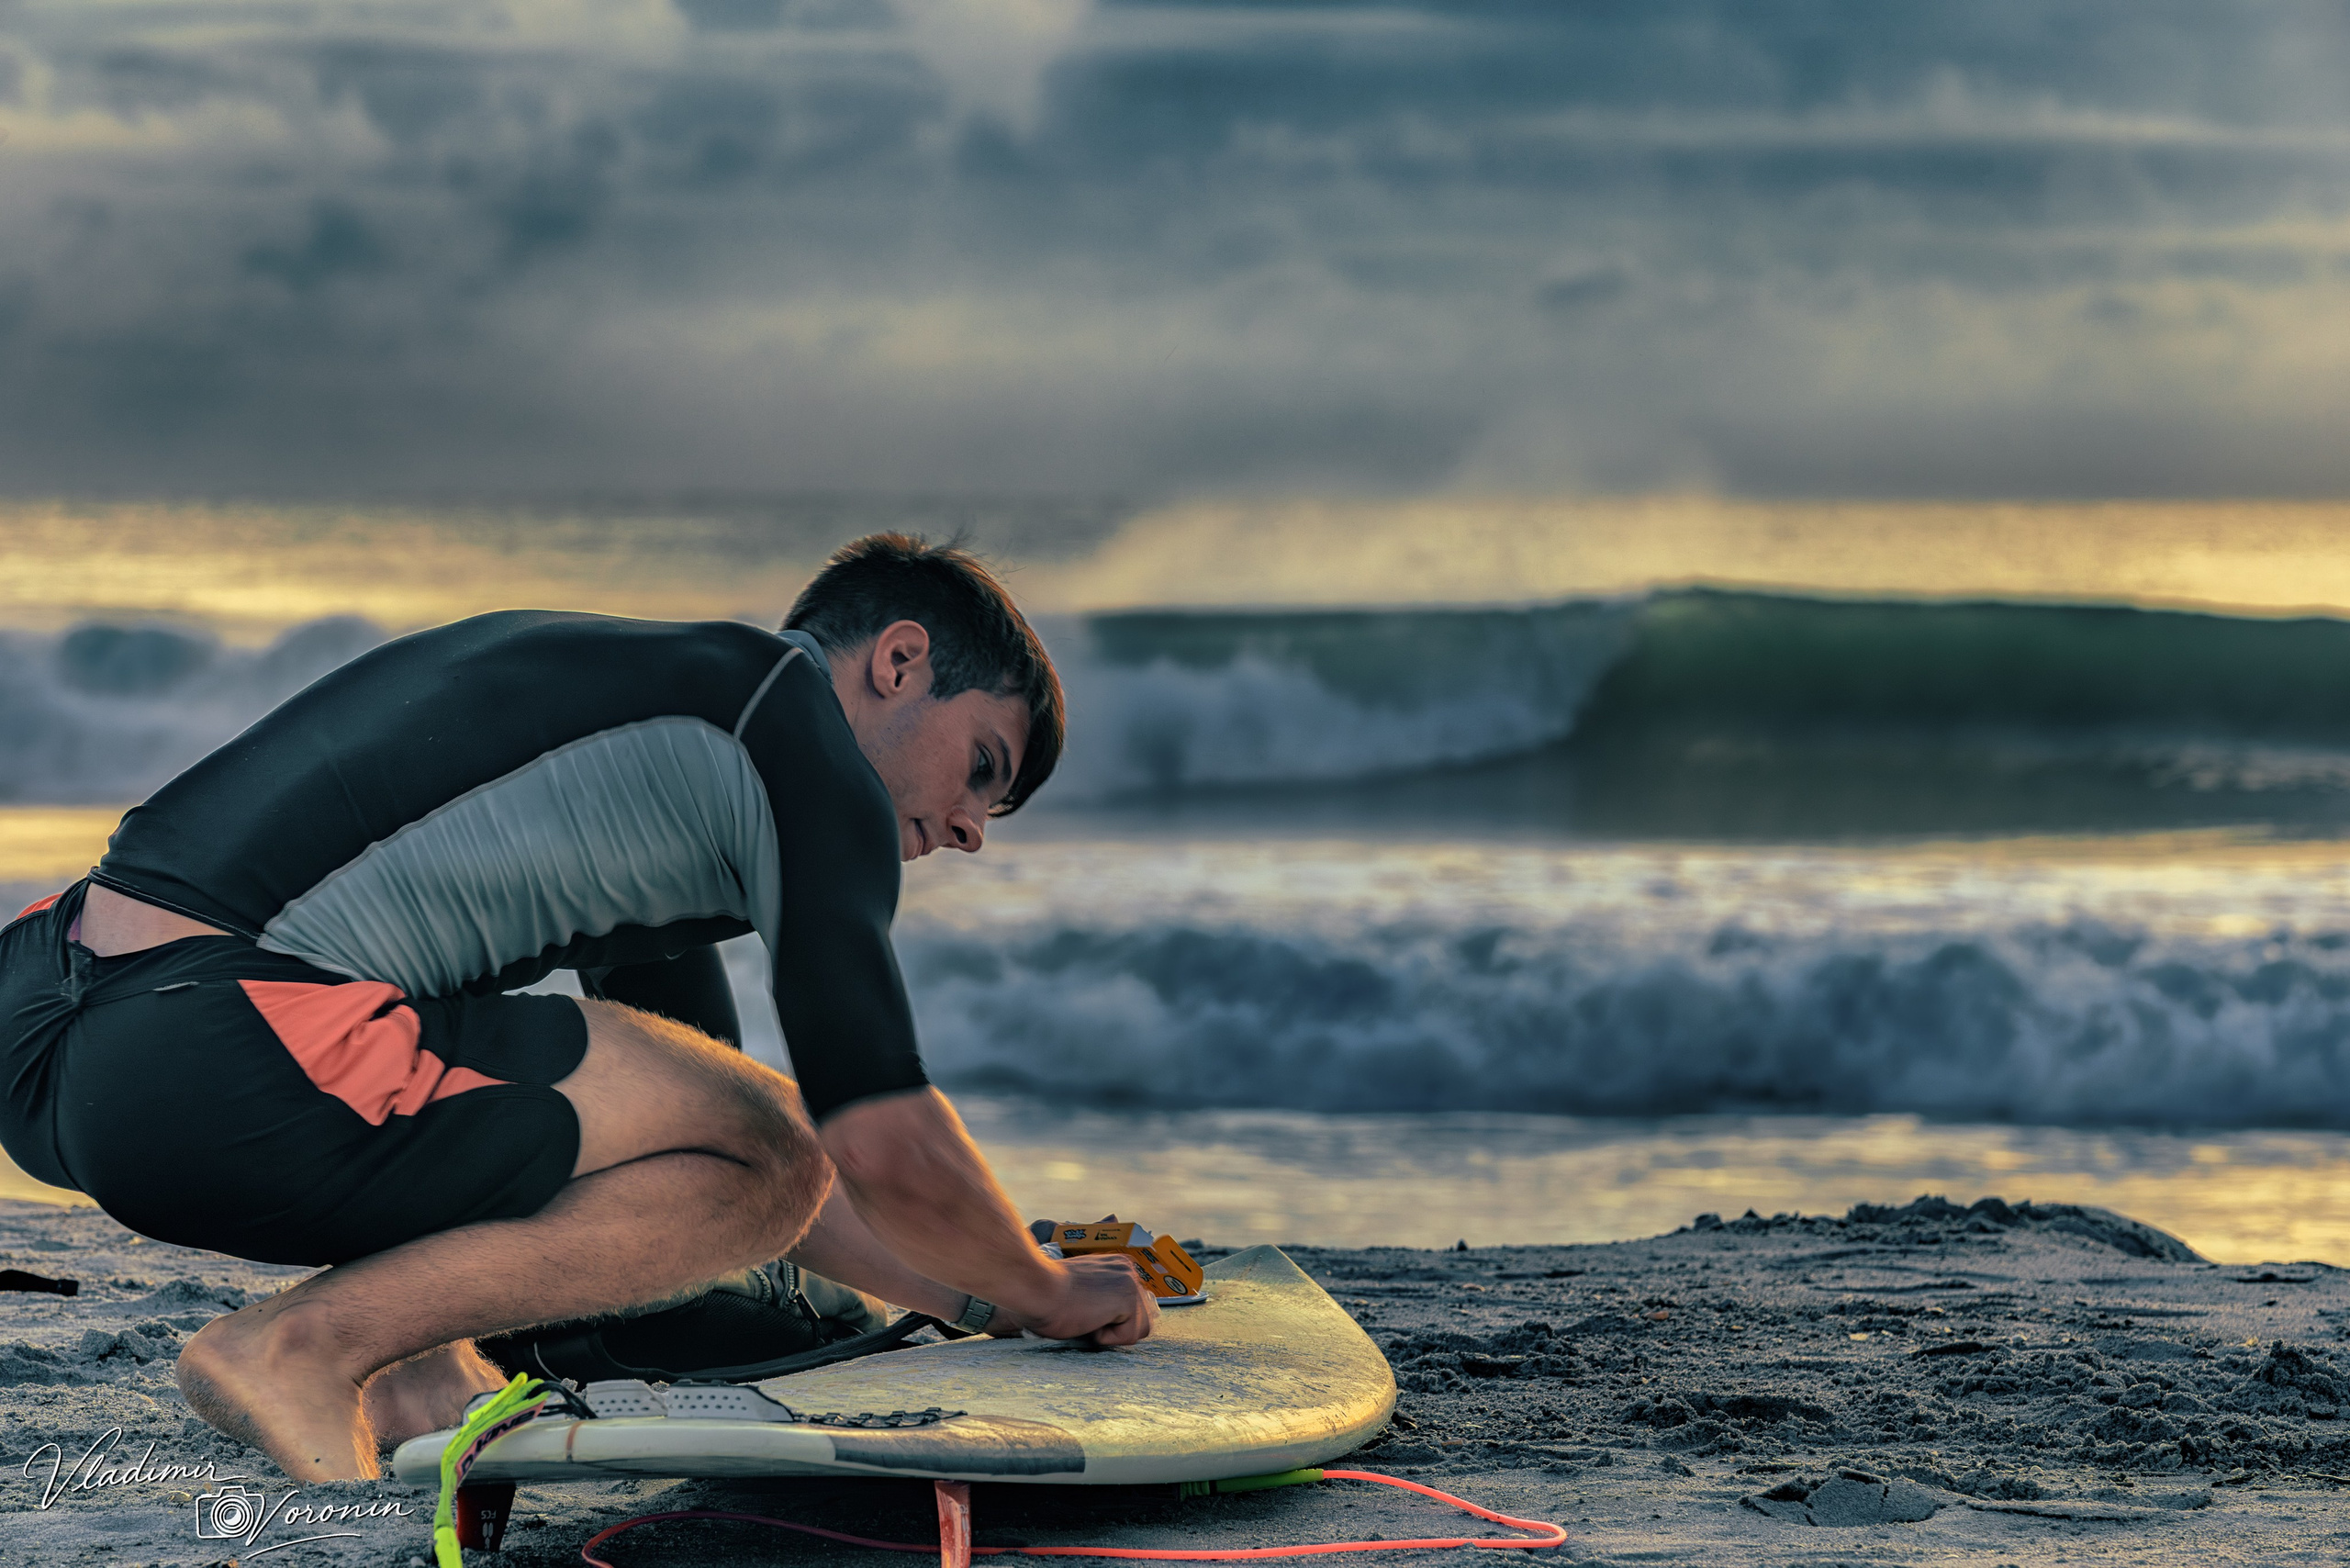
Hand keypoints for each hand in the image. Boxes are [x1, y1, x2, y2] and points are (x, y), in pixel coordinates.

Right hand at [1000, 1254, 1159, 1345]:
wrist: (1034, 1289)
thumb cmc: (1045, 1294)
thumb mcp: (1080, 1291)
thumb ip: (1101, 1298)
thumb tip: (1114, 1316)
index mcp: (1116, 1265)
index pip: (1131, 1307)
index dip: (1109, 1320)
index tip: (1085, 1309)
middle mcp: (1128, 1269)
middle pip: (1141, 1319)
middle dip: (1114, 1328)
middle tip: (1084, 1313)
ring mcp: (1130, 1282)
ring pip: (1137, 1330)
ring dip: (1109, 1333)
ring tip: (1085, 1315)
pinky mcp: (1128, 1297)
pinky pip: (1128, 1336)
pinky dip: (1105, 1337)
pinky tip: (1087, 1318)